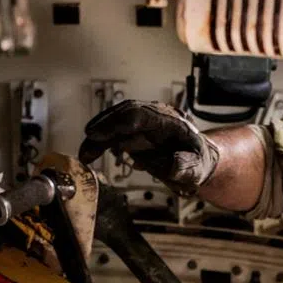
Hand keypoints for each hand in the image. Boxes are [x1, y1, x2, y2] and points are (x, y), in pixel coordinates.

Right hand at [78, 100, 219, 196]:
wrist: (196, 159)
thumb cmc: (198, 163)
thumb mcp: (198, 169)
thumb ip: (187, 167)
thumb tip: (174, 165)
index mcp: (170, 121)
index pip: (142, 115)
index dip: (121, 123)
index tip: (104, 132)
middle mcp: (154, 116)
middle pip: (124, 113)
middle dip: (105, 126)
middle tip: (88, 139)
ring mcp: (143, 122)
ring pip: (116, 121)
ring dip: (98, 135)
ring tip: (84, 154)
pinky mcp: (134, 131)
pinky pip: (114, 132)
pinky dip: (99, 142)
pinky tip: (89, 154)